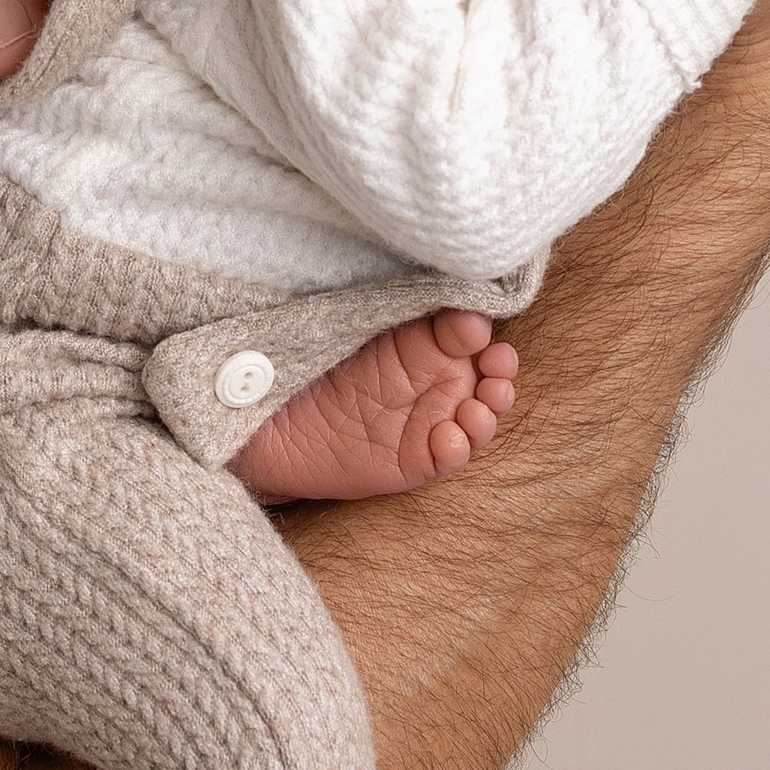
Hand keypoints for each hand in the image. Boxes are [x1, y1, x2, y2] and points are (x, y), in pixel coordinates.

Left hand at [231, 312, 519, 505]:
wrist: (268, 415)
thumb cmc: (312, 360)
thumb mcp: (358, 329)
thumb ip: (407, 319)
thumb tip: (461, 310)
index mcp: (428, 344)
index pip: (473, 334)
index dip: (486, 334)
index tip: (480, 334)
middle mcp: (437, 382)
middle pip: (491, 378)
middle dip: (501, 376)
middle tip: (496, 371)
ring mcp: (430, 421)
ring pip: (481, 418)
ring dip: (489, 413)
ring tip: (476, 408)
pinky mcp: (417, 459)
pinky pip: (451, 455)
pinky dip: (458, 447)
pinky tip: (447, 437)